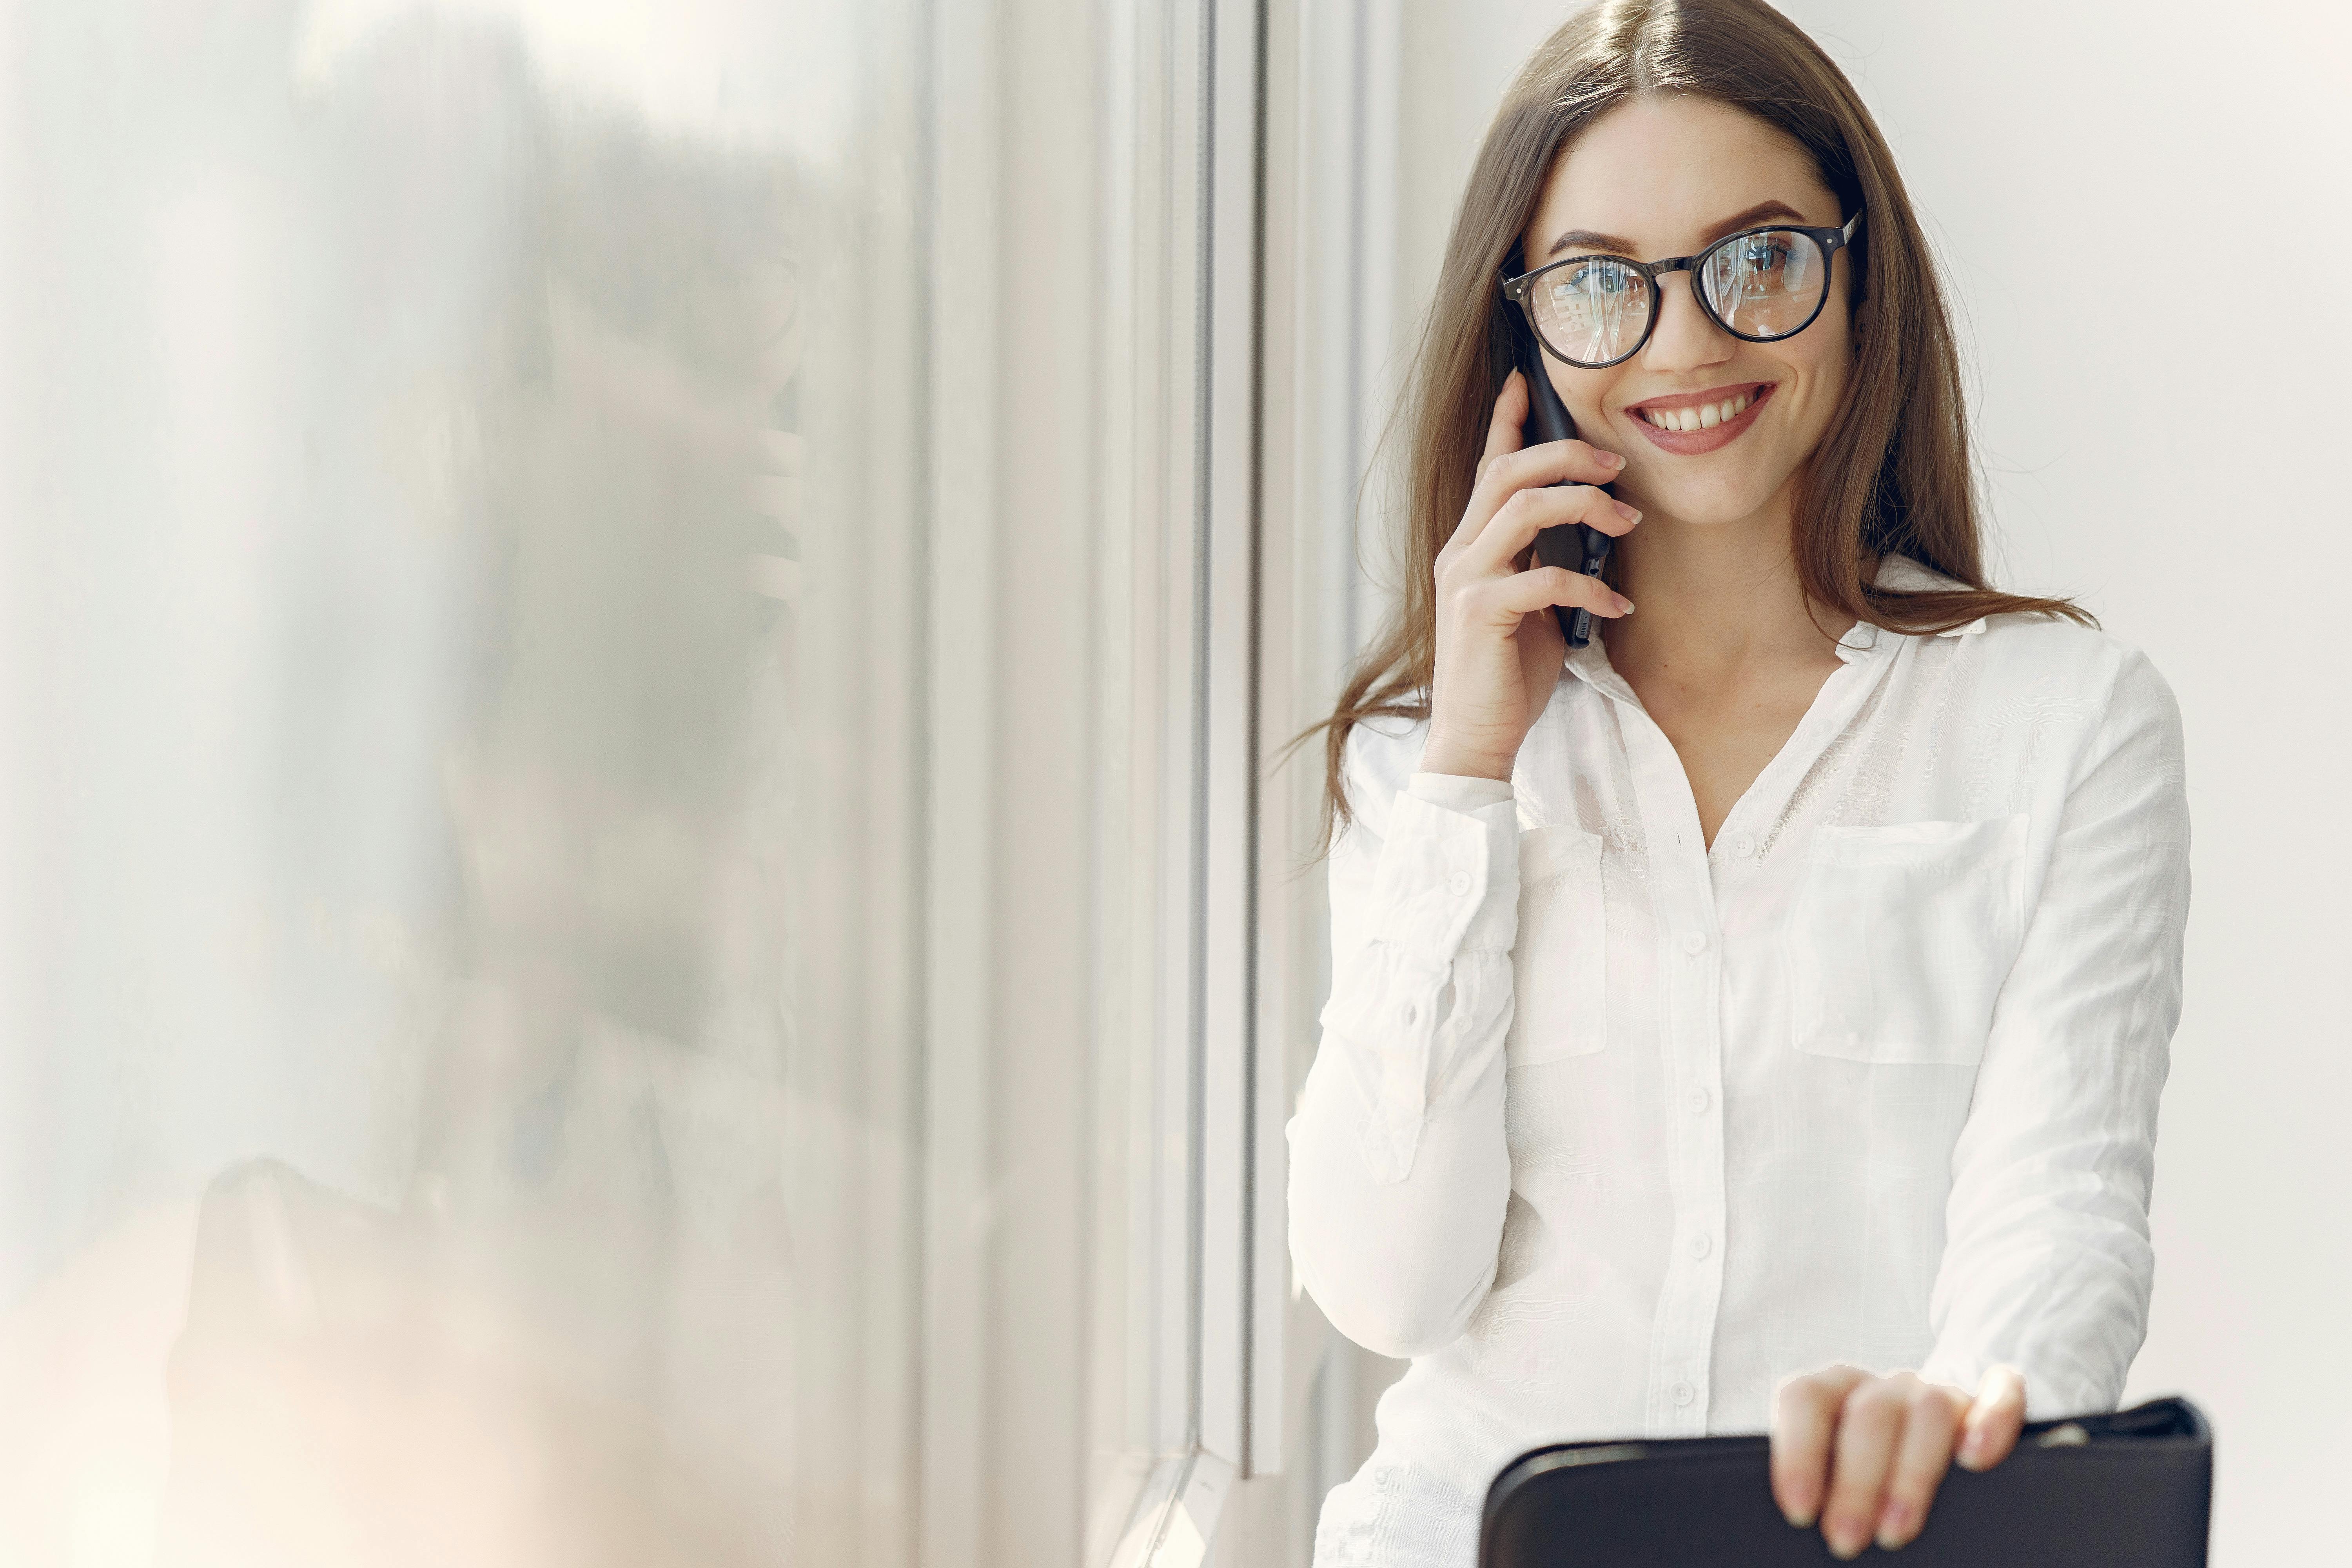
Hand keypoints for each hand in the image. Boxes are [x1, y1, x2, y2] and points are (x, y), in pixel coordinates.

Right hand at [1419, 370, 1639, 780]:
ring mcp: (1465, 580)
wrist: (1474, 737)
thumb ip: (1544, 565)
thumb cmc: (1505, 675)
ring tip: (1627, 520)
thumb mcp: (1531, 608)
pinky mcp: (1480, 613)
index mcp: (1470, 546)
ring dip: (1584, 505)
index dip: (1505, 421)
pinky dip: (1589, 587)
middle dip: (1567, 455)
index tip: (1525, 379)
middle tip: (1617, 463)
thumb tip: (1591, 535)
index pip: (1487, 468)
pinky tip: (1617, 607)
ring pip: (1523, 509)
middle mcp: (1459, 552)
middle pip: (1508, 474)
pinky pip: (1543, 578)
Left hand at [1770, 1365, 2027, 1557]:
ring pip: (1930, 1408)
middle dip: (1856, 1482)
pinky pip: (2002, 1391)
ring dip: (1912, 1474)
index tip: (1799, 1510)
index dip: (1798, 1450)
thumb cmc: (1865, 1470)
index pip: (1805, 1396)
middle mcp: (1886, 1387)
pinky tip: (1975, 1459)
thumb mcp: (1832, 1468)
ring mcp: (1940, 1390)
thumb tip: (1801, 1518)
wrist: (1922, 1436)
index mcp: (1836, 1391)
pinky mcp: (1991, 1400)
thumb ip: (1817, 1480)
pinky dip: (1992, 1421)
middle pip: (1869, 1413)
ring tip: (1895, 1530)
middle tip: (1845, 1538)